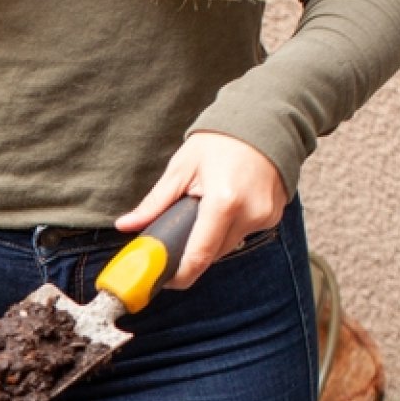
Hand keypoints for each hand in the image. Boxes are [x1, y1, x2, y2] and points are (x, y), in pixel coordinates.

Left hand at [115, 132, 286, 289]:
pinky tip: (225, 206)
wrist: (264, 121)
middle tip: (176, 237)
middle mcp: (249, 214)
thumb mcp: (181, 169)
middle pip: (212, 255)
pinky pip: (243, 235)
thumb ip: (155, 203)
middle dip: (191, 252)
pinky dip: (228, 228)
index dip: (179, 274)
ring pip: (227, 247)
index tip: (163, 279)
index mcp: (224, 202)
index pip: (199, 256)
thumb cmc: (220, 141)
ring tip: (202, 211)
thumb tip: (126, 225)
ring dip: (210, 239)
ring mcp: (265, 217)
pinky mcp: (273, 217)